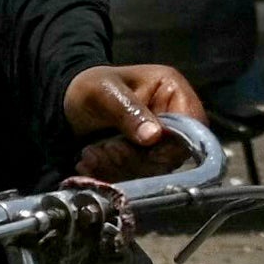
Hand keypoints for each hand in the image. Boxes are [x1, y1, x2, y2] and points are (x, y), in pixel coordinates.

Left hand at [64, 62, 205, 179]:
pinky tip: (91, 165)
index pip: (192, 125)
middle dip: (138, 159)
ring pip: (156, 169)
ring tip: (91, 156)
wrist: (70, 102)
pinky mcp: (146, 158)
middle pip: (175, 153)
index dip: (170, 144)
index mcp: (173, 91)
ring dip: (122, 169)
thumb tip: (154, 137)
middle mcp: (175, 116)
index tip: (138, 148)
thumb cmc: (89, 87)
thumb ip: (128, 111)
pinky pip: (140, 176)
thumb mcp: (104, 93)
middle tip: (106, 151)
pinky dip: (114, 175)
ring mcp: (162, 139)